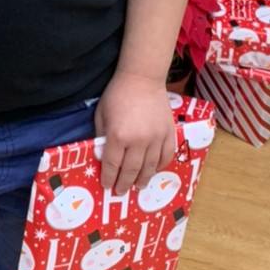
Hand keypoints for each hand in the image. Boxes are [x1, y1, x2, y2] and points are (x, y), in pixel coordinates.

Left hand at [94, 71, 176, 195]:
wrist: (142, 78)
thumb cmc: (117, 94)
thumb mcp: (101, 114)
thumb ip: (101, 136)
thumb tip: (101, 155)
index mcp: (118, 136)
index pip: (112, 165)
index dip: (108, 178)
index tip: (106, 186)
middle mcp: (138, 141)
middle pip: (131, 170)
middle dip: (124, 184)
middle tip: (120, 191)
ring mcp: (156, 138)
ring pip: (150, 167)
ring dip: (143, 179)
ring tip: (138, 186)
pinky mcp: (168, 133)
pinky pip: (166, 156)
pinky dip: (160, 166)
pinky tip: (154, 170)